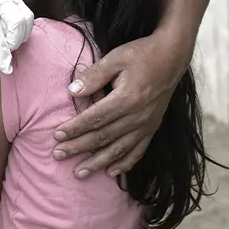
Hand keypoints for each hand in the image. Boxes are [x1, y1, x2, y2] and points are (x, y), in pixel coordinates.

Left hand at [0, 0, 33, 73]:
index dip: (0, 46)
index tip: (5, 64)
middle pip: (16, 21)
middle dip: (12, 42)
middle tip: (0, 52)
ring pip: (26, 18)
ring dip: (19, 37)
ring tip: (5, 43)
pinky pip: (27, 15)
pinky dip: (23, 29)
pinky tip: (11, 35)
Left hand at [52, 32, 190, 177]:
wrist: (172, 56)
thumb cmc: (141, 54)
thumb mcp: (115, 58)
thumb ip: (94, 75)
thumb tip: (71, 91)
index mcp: (126, 99)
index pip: (94, 119)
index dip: (74, 129)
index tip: (56, 136)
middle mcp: (137, 116)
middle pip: (102, 137)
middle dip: (78, 148)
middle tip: (58, 155)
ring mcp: (146, 124)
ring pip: (118, 149)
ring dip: (97, 162)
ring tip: (79, 173)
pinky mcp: (153, 127)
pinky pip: (138, 151)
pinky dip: (125, 163)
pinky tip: (112, 172)